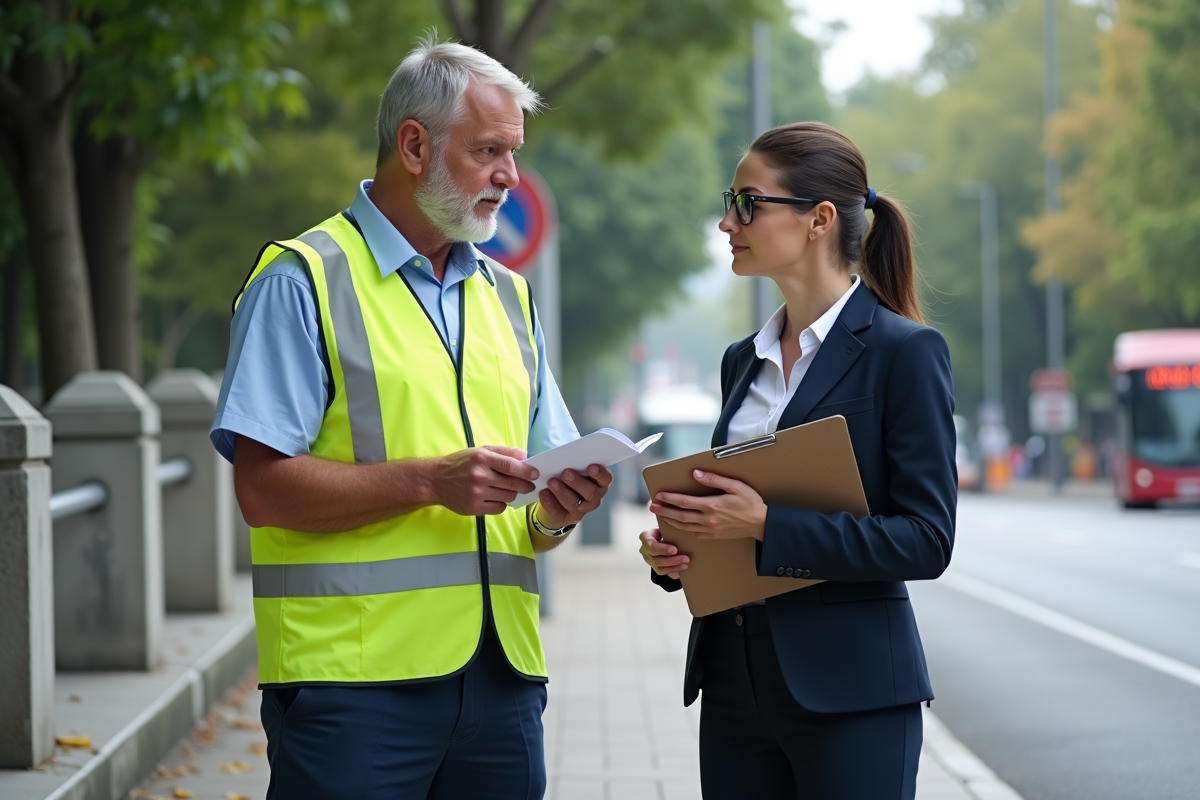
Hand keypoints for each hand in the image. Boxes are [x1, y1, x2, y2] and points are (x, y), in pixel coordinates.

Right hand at [435, 446, 537, 515]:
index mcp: (482, 458)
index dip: (527, 471)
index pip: (511, 466)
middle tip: (530, 485)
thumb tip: (526, 456)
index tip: (536, 473)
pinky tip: (495, 497)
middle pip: (513, 484)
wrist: (435, 480)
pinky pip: (499, 508)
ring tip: (507, 489)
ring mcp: (476, 493)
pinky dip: (501, 503)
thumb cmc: (460, 463)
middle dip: (525, 485)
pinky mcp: (474, 508)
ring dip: (512, 493)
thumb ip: (504, 453)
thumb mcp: (480, 451)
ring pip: (508, 497)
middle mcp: (479, 476)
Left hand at [535, 464, 612, 529]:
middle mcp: (593, 498)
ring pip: (574, 503)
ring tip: (551, 482)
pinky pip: (558, 512)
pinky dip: (550, 502)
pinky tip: (543, 493)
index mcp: (598, 483)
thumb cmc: (566, 480)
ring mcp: (581, 510)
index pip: (605, 479)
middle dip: (578, 483)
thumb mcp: (572, 470)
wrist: (554, 503)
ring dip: (562, 492)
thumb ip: (573, 465)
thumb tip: (565, 456)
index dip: (600, 474)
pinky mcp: (566, 518)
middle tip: (566, 473)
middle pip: (590, 492)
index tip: (591, 467)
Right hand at [639, 527, 689, 578]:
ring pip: (659, 568)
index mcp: (645, 537)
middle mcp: (644, 550)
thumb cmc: (665, 529)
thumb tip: (683, 534)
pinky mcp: (654, 567)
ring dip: (674, 567)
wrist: (663, 534)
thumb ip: (670, 530)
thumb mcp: (666, 526)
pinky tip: (681, 571)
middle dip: (672, 560)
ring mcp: (649, 560)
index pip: (651, 545)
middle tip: (686, 559)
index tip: (675, 550)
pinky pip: (663, 572)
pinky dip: (673, 572)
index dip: (663, 549)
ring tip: (685, 565)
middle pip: (656, 559)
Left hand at [648, 470, 767, 539]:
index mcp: (711, 505)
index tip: (659, 496)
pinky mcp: (714, 536)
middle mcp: (708, 519)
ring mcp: (710, 529)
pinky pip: (695, 534)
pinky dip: (685, 530)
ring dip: (671, 521)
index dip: (669, 499)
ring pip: (685, 527)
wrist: (761, 524)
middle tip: (652, 507)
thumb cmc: (750, 502)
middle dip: (664, 511)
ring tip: (661, 515)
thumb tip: (697, 474)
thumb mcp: (735, 485)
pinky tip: (680, 526)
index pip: (684, 502)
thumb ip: (714, 479)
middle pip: (680, 516)